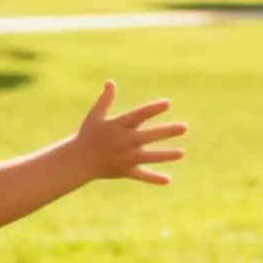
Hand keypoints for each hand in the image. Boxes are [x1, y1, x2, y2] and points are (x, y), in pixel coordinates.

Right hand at [72, 81, 187, 184]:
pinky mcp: (125, 171)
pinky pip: (141, 175)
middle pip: (148, 136)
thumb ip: (105, 100)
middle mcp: (123, 141)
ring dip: (166, 155)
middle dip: (166, 132)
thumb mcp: (95, 115)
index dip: (153, 109)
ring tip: (182, 153)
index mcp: (118, 125)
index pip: (139, 115)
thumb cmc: (88, 135)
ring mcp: (125, 157)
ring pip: (149, 157)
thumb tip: (110, 82)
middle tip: (184, 128)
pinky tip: (168, 180)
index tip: (168, 104)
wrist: (77, 160)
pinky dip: (153, 179)